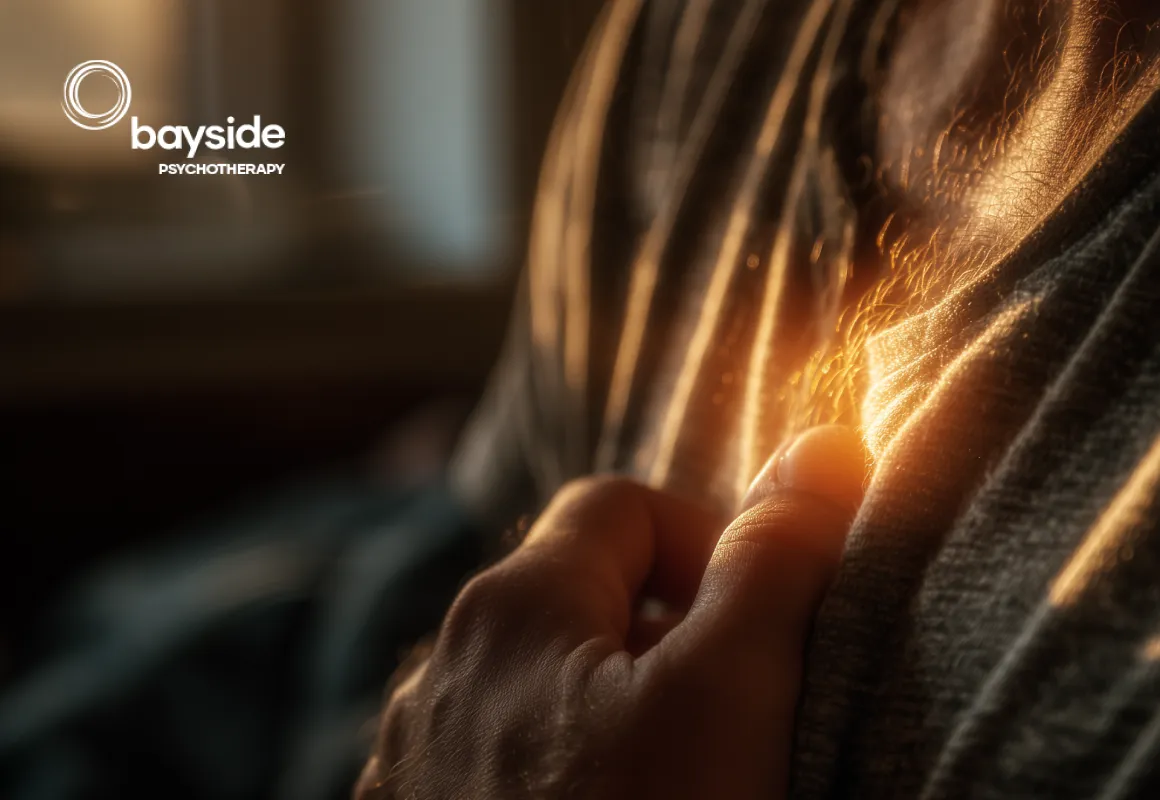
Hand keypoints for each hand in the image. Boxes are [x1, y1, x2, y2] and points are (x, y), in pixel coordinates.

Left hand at [356, 426, 865, 798]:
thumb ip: (774, 561)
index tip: (758, 624)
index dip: (707, 538)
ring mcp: (422, 752)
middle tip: (732, 714)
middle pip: (578, 592)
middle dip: (669, 631)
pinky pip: (505, 757)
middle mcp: (446, 663)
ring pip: (542, 681)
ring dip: (617, 707)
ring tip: (677, 780)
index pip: (621, 504)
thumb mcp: (728, 696)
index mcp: (512, 606)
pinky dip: (566, 769)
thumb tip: (826, 445)